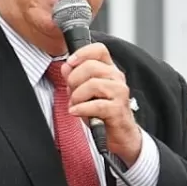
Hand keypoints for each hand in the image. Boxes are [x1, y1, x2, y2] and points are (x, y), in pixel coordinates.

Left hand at [64, 43, 141, 163]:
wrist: (120, 136)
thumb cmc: (102, 113)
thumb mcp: (85, 93)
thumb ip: (75, 78)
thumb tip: (66, 67)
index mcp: (109, 70)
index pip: (99, 50)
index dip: (82, 53)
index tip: (70, 63)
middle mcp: (117, 78)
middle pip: (91, 67)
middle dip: (74, 80)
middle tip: (71, 93)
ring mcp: (120, 93)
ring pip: (93, 84)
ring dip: (77, 96)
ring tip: (75, 105)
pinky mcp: (118, 109)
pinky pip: (96, 105)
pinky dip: (81, 109)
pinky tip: (76, 112)